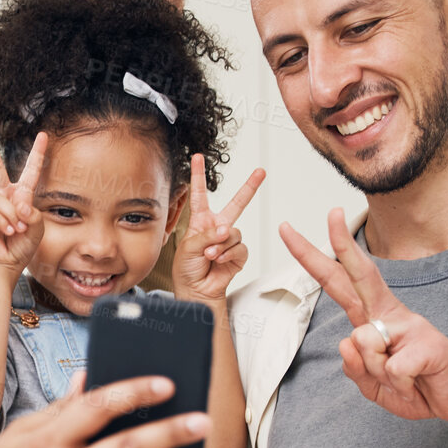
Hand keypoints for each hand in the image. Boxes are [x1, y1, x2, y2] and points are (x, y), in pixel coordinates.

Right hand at [0, 126, 47, 271]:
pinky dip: (1, 221)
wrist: (6, 264)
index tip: (44, 135)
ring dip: (11, 216)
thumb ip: (33, 212)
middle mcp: (3, 196)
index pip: (30, 171)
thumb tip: (18, 203)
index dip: (37, 153)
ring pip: (0, 199)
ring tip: (15, 230)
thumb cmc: (22, 246)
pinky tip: (5, 231)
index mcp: (21, 196)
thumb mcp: (37, 228)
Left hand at [172, 155, 262, 303]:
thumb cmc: (186, 269)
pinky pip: (239, 247)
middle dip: (249, 187)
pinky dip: (228, 254)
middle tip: (260, 172)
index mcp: (200, 221)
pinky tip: (218, 260)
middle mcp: (217, 227)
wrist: (196, 290)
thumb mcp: (188, 247)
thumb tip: (226, 230)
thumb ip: (206, 235)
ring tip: (209, 255)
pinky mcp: (238, 254)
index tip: (197, 157)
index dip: (198, 175)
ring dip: (220, 244)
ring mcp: (229, 240)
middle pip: (236, 203)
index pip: (200, 194)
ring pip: (234, 232)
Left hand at [279, 210, 447, 430]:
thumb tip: (348, 341)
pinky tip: (415, 381)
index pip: (340, 282)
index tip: (292, 232)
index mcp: (372, 319)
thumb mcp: (373, 385)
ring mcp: (411, 327)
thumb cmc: (416, 385)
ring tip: (401, 380)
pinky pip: (393, 370)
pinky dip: (398, 387)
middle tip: (331, 211)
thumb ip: (355, 366)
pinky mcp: (430, 345)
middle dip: (340, 245)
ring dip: (376, 373)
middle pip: (358, 276)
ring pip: (364, 343)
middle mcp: (390, 315)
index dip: (315, 258)